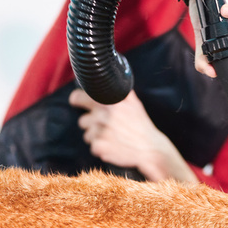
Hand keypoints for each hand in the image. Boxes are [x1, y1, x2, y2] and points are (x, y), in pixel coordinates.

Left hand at [69, 89, 197, 182]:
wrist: (150, 149)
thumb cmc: (142, 126)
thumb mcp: (134, 104)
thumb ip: (122, 92)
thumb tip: (116, 78)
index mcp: (107, 103)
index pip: (77, 97)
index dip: (77, 100)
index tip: (77, 102)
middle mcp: (101, 116)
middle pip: (83, 120)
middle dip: (92, 124)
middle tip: (107, 126)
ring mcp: (99, 132)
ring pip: (87, 135)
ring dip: (96, 137)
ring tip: (112, 137)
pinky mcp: (99, 147)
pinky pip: (92, 147)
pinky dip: (101, 148)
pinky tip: (113, 146)